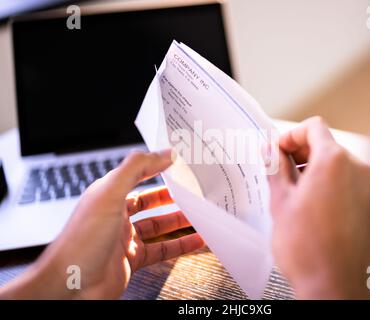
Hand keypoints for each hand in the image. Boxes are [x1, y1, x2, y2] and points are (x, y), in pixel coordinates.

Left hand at [0, 150, 203, 298]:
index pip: (136, 174)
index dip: (156, 166)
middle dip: (171, 196)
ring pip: (158, 226)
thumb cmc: (81, 242)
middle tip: (190, 191)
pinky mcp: (132, 259)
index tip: (177, 162)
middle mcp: (116, 215)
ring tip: (199, 215)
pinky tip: (194, 242)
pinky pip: (161, 249)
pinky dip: (180, 245)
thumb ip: (135, 169)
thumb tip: (162, 153)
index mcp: (108, 195)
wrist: (70, 286)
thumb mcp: (109, 194)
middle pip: (149, 201)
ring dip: (179, 220)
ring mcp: (125, 238)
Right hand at [267, 117, 369, 298]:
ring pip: (334, 163)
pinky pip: (343, 180)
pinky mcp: (366, 204)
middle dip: (298, 152)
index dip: (290, 135)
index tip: (275, 151)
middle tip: (276, 170)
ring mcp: (364, 187)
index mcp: (334, 161)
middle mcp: (355, 169)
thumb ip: (275, 169)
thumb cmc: (305, 247)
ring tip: (289, 190)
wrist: (333, 285)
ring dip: (310, 168)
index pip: (313, 127)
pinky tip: (306, 203)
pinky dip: (324, 182)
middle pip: (324, 144)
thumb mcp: (280, 202)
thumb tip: (268, 150)